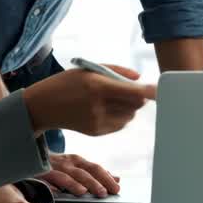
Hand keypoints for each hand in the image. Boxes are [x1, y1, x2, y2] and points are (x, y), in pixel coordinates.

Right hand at [23, 64, 156, 135]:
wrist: (42, 106)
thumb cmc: (66, 83)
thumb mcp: (88, 69)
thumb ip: (116, 71)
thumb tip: (139, 78)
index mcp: (97, 86)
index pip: (133, 92)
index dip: (149, 92)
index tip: (159, 90)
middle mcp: (98, 105)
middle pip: (135, 105)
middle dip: (137, 98)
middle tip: (128, 90)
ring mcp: (97, 121)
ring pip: (129, 116)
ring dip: (128, 108)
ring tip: (111, 99)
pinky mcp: (96, 132)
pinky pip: (119, 125)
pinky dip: (119, 117)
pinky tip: (104, 109)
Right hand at [40, 153, 120, 196]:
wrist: (32, 155)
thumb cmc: (59, 165)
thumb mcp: (78, 166)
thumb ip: (97, 173)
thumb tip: (117, 179)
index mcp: (78, 161)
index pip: (95, 168)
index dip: (106, 177)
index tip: (117, 188)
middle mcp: (67, 163)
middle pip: (83, 172)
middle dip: (94, 182)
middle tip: (103, 193)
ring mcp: (53, 168)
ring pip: (65, 176)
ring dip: (74, 184)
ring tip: (83, 192)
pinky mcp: (40, 174)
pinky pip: (46, 181)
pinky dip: (52, 186)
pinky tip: (57, 192)